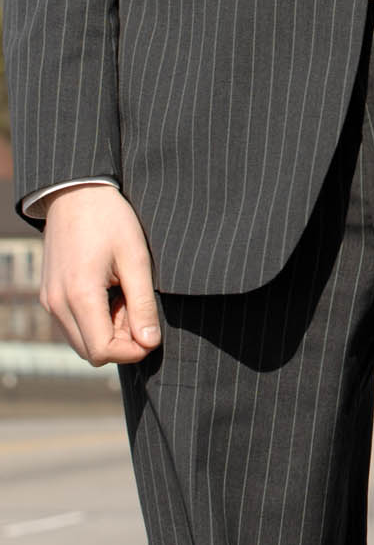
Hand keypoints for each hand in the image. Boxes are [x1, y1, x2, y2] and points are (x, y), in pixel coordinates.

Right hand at [40, 185, 160, 364]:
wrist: (76, 192)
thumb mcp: (136, 259)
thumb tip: (150, 343)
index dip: (132, 351)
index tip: (151, 333)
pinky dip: (94, 321)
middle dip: (120, 342)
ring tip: (126, 297)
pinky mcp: (49, 296)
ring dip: (107, 332)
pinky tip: (111, 294)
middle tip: (139, 310)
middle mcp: (57, 304)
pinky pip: (72, 325)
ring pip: (81, 341)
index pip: (102, 351)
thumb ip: (143, 304)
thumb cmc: (110, 220)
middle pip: (90, 352)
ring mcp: (50, 301)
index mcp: (79, 296)